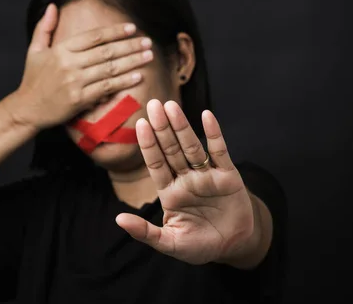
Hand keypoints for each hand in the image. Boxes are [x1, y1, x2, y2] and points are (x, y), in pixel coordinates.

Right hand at [6, 3, 153, 129]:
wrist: (27, 109)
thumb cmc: (33, 80)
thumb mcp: (34, 50)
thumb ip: (45, 28)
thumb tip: (53, 7)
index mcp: (61, 50)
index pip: (93, 37)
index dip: (114, 32)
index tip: (132, 28)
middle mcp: (69, 64)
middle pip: (106, 51)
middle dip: (130, 46)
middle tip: (148, 42)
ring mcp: (75, 82)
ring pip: (110, 69)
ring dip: (132, 62)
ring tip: (148, 56)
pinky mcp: (79, 99)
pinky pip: (106, 88)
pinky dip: (123, 82)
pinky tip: (137, 76)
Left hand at [116, 100, 255, 264]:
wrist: (234, 247)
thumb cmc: (200, 246)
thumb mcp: (170, 243)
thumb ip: (145, 233)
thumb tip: (118, 220)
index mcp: (170, 193)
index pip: (156, 164)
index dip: (148, 145)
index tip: (140, 124)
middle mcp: (186, 179)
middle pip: (171, 149)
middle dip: (162, 128)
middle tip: (153, 104)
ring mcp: (207, 176)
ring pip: (191, 147)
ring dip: (182, 127)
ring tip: (171, 106)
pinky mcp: (228, 176)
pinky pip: (220, 152)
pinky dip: (214, 134)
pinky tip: (206, 116)